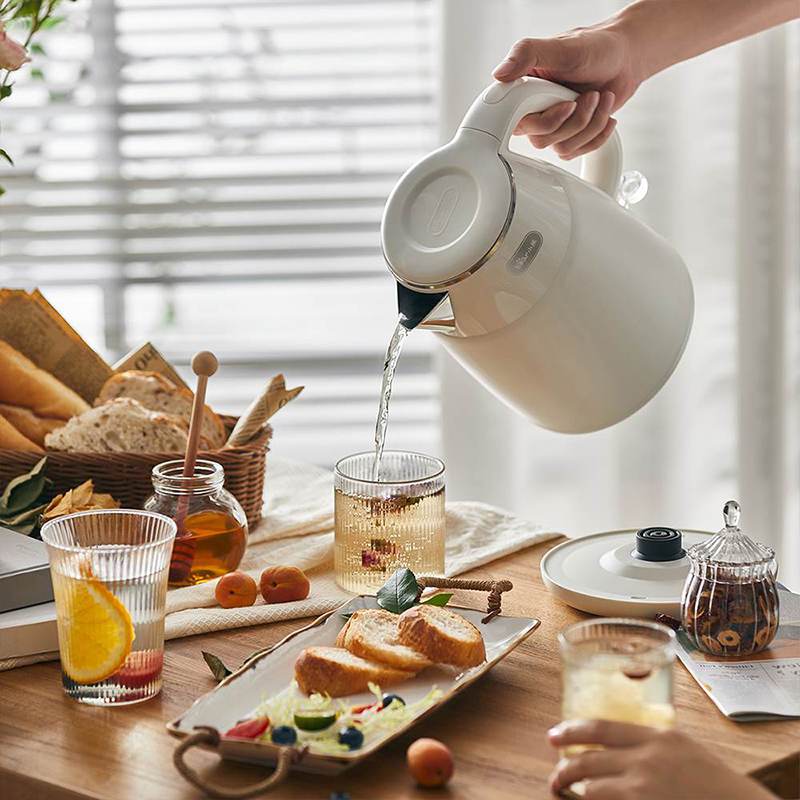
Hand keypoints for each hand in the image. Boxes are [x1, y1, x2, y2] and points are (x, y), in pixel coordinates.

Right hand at [492, 25, 640, 158]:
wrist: (624, 58)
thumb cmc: (595, 47)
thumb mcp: (560, 46)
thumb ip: (526, 54)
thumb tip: (499, 74)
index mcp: (523, 89)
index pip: (515, 122)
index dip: (542, 121)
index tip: (566, 106)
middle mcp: (533, 109)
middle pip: (541, 139)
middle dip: (574, 120)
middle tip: (589, 96)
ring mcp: (551, 125)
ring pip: (561, 147)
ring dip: (589, 125)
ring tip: (600, 99)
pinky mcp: (568, 136)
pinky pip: (575, 152)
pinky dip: (596, 135)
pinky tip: (604, 115)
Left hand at [547, 720, 776, 799]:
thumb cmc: (718, 784)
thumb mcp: (685, 749)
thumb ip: (653, 744)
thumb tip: (623, 746)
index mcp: (656, 737)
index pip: (601, 728)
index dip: (571, 730)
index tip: (554, 735)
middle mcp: (646, 759)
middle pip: (590, 759)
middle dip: (565, 768)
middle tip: (553, 775)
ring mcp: (644, 789)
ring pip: (593, 788)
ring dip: (574, 791)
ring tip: (563, 792)